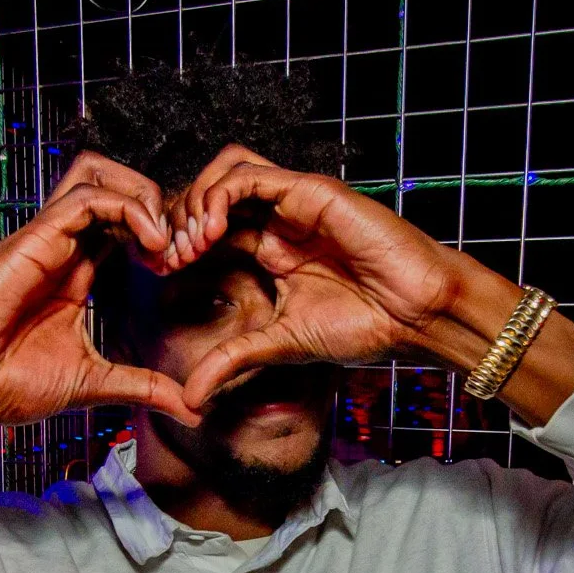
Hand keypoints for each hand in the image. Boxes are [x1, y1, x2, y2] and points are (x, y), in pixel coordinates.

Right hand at [0, 153, 197, 427]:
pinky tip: (148, 245)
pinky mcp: (35, 237)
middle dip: (159, 207)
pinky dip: (128, 208)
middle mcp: (62, 246)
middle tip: (179, 251)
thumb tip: (190, 409)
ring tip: (162, 242)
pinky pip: (87, 195)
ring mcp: (47, 237)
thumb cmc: (2, 382)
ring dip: (143, 197)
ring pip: (99, 173)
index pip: (123, 223)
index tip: (180, 269)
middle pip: (114, 184)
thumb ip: (141, 386)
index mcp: (75, 272)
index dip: (160, 234)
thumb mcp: (91, 383)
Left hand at [159, 146, 474, 407]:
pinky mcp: (308, 190)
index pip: (206, 230)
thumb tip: (189, 400)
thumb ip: (233, 361)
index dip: (175, 245)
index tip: (157, 273)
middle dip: (176, 222)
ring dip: (195, 202)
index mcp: (268, 250)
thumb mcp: (280, 345)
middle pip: (207, 196)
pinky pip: (248, 173)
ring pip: (223, 172)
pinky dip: (219, 195)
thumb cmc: (364, 325)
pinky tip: (212, 229)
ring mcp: (292, 202)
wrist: (416, 313)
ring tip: (189, 243)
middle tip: (165, 257)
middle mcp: (277, 220)